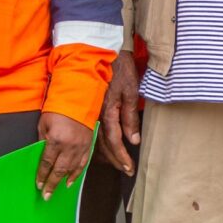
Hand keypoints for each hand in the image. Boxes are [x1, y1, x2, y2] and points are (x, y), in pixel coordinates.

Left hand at [38, 111, 93, 197]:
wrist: (79, 99)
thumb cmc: (58, 109)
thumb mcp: (44, 123)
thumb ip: (42, 140)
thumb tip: (41, 155)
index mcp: (56, 140)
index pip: (47, 162)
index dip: (42, 175)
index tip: (38, 184)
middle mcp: (69, 146)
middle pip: (59, 170)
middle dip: (51, 184)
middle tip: (46, 196)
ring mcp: (80, 147)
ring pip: (71, 169)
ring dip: (63, 181)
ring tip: (56, 191)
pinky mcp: (88, 145)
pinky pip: (83, 163)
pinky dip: (76, 174)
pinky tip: (71, 181)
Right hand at [98, 52, 143, 173]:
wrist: (102, 52)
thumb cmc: (120, 70)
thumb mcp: (130, 92)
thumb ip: (130, 118)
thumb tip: (133, 141)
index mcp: (107, 112)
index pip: (113, 141)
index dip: (121, 157)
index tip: (128, 168)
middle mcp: (96, 116)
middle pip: (103, 145)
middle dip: (115, 160)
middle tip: (126, 170)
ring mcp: (90, 113)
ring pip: (95, 140)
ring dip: (106, 154)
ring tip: (117, 164)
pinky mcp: (89, 109)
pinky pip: (92, 131)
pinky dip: (98, 143)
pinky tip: (103, 149)